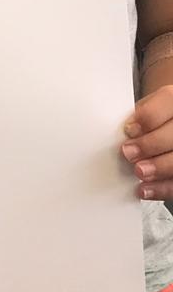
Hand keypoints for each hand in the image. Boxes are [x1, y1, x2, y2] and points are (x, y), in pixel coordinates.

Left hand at [122, 85, 172, 200]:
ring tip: (139, 172)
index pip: (168, 102)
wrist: (168, 124)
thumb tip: (122, 133)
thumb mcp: (147, 108)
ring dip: (159, 168)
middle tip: (129, 153)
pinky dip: (162, 188)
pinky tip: (145, 189)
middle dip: (150, 145)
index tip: (129, 130)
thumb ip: (138, 117)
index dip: (148, 118)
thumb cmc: (155, 117)